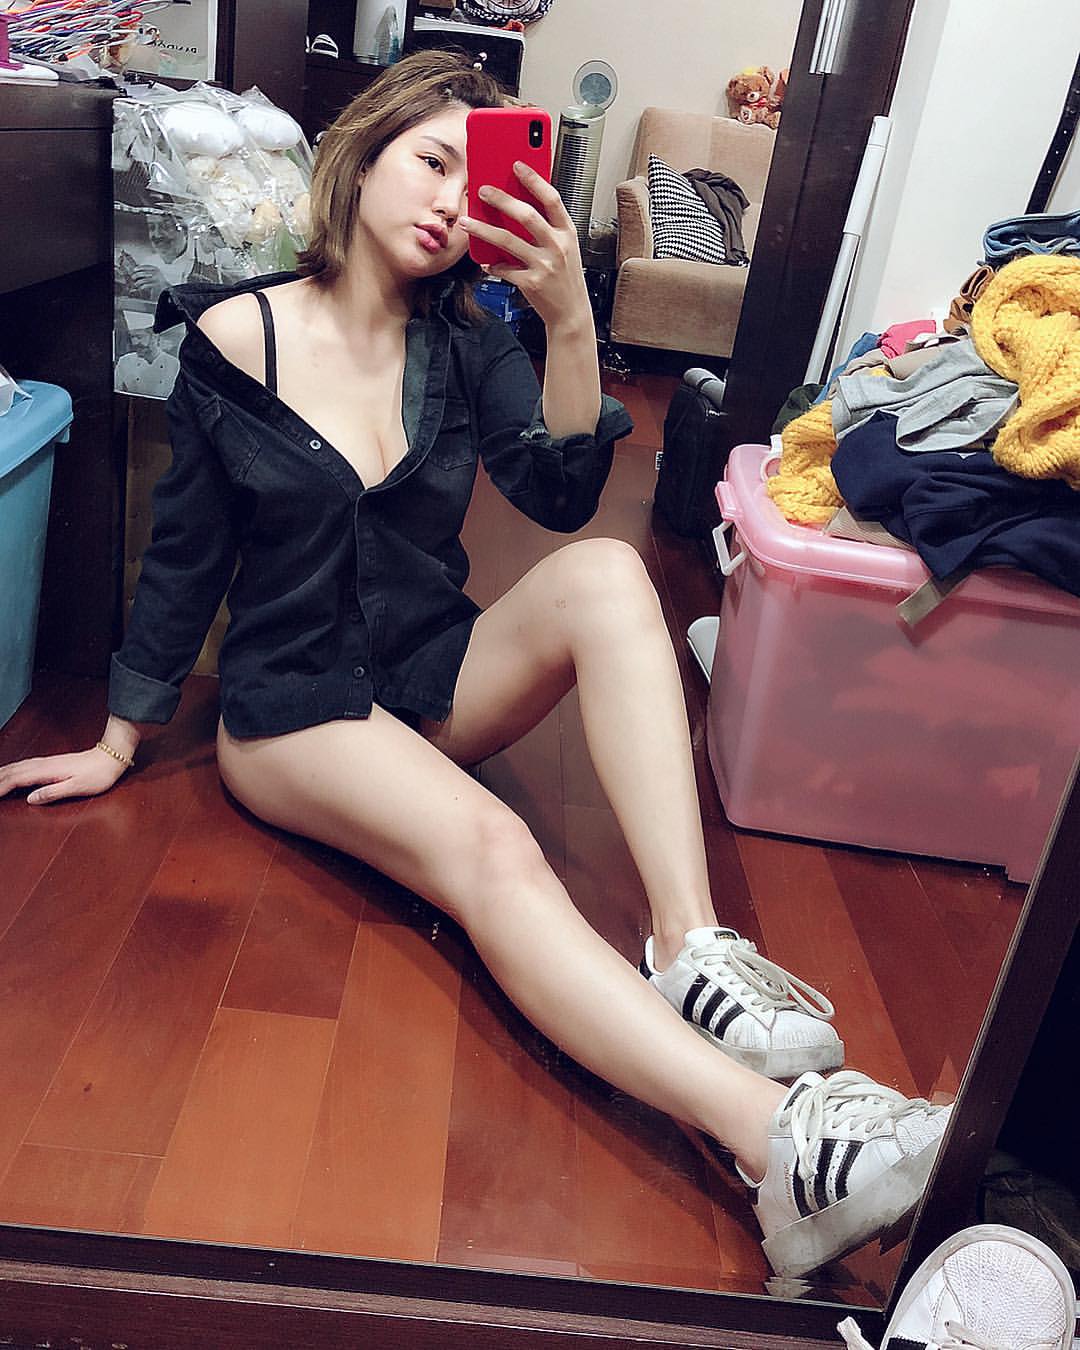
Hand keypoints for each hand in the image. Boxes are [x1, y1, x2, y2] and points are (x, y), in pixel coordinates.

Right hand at [0, 746, 129, 805]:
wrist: (111, 757)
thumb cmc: (98, 774)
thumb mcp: (78, 787)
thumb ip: (53, 792)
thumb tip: (31, 799)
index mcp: (47, 772)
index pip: (16, 779)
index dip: (0, 787)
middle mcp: (43, 764)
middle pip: (12, 771)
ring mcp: (46, 762)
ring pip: (17, 766)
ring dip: (1, 773)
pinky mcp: (50, 763)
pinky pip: (24, 766)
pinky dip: (12, 770)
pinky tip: (10, 772)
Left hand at [461, 162, 591, 331]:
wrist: (571, 313)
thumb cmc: (565, 278)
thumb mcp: (565, 248)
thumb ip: (547, 228)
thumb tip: (516, 206)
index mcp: (567, 232)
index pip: (552, 199)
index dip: (534, 180)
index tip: (517, 165)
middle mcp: (558, 246)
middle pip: (527, 215)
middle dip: (501, 200)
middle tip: (482, 190)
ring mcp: (544, 265)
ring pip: (508, 241)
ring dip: (483, 230)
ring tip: (467, 222)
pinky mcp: (532, 283)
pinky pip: (505, 269)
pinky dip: (492, 265)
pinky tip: (486, 262)